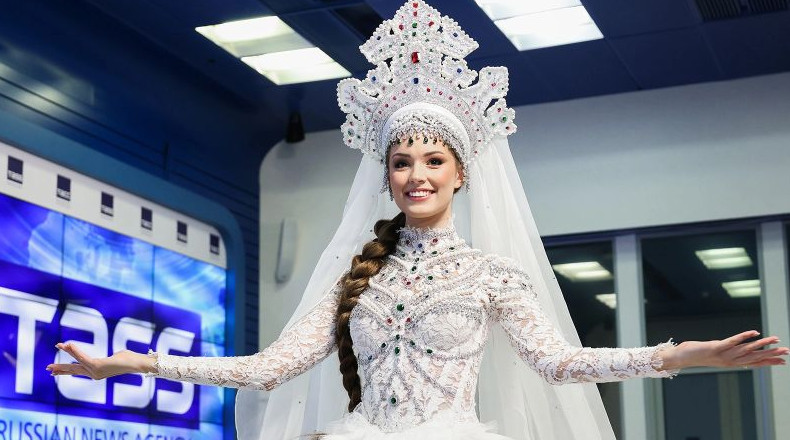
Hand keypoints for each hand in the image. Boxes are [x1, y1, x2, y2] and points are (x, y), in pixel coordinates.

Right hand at [46, 342, 156, 379]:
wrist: (137, 363)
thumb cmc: (129, 359)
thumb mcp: (116, 357)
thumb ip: (110, 357)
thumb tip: (112, 356)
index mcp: (96, 372)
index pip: (78, 370)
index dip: (66, 370)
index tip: (54, 371)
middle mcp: (94, 374)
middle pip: (73, 370)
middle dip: (60, 368)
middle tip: (48, 368)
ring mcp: (95, 371)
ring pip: (77, 362)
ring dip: (68, 352)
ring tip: (58, 346)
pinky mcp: (97, 366)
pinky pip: (83, 357)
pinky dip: (75, 350)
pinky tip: (68, 344)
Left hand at [660, 330, 788, 370]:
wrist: (679, 358)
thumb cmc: (694, 354)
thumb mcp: (714, 353)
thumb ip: (725, 350)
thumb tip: (733, 347)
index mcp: (730, 362)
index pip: (753, 363)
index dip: (768, 362)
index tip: (783, 362)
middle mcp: (729, 360)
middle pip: (754, 357)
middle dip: (771, 354)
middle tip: (787, 352)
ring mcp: (723, 354)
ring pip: (747, 350)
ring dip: (762, 345)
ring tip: (776, 341)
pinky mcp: (716, 347)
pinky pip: (732, 341)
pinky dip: (743, 337)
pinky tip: (754, 332)